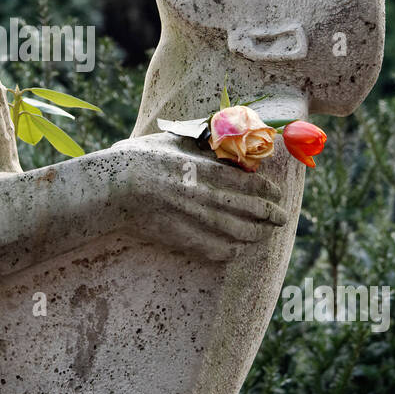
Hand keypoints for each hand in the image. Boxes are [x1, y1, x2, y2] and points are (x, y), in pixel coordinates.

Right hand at [108, 133, 288, 260]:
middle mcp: (208, 199)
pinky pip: (217, 252)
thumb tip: (222, 143)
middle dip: (271, 216)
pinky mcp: (184, 240)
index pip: (250, 185)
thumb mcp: (173, 142)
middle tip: (281, 218)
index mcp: (207, 172)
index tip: (276, 194)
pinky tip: (235, 250)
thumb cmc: (139, 159)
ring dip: (256, 235)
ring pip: (239, 234)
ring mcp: (197, 222)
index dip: (268, 191)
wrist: (113, 189)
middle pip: (251, 211)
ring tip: (263, 235)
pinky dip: (231, 251)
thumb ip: (200, 144)